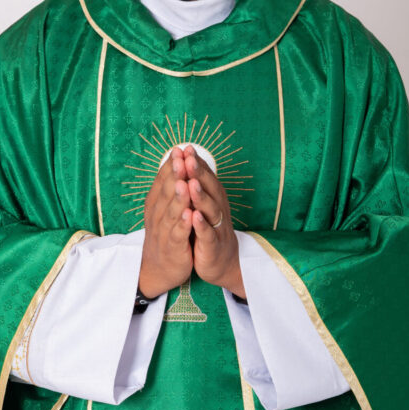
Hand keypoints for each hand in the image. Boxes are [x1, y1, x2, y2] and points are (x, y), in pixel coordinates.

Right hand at [139, 147, 193, 297]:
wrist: (159, 269)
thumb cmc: (166, 234)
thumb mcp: (166, 209)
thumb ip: (170, 188)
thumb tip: (176, 162)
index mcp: (156, 204)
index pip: (162, 181)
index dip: (170, 165)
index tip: (179, 149)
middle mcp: (157, 215)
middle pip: (166, 192)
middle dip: (174, 174)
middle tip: (180, 157)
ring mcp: (164, 232)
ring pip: (171, 212)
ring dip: (178, 197)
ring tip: (184, 182)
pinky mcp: (173, 248)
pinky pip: (178, 234)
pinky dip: (183, 224)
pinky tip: (190, 215)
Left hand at [183, 146, 245, 297]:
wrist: (223, 262)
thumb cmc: (209, 229)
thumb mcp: (204, 205)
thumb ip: (197, 184)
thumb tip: (188, 158)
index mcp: (214, 198)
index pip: (206, 177)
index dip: (196, 163)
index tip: (186, 148)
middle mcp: (218, 209)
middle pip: (209, 188)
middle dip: (198, 173)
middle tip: (188, 158)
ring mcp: (217, 227)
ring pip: (210, 209)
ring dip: (200, 196)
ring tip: (190, 183)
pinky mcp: (213, 246)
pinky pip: (208, 234)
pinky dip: (201, 225)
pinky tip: (194, 216)